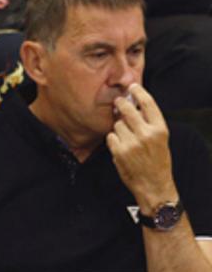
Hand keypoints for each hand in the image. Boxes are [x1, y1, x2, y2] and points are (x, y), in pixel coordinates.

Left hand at [107, 84, 178, 211]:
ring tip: (127, 137)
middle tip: (117, 102)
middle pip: (128, 110)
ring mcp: (131, 143)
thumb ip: (149, 123)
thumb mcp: (161, 139)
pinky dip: (113, 140)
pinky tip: (121, 147)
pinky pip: (110, 136)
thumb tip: (134, 105)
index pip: (148, 104)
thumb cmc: (157, 161)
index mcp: (160, 129)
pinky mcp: (119, 151)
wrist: (153, 184)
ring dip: (119, 128)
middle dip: (121, 104)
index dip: (139, 92)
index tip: (132, 87)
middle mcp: (146, 134)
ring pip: (117, 124)